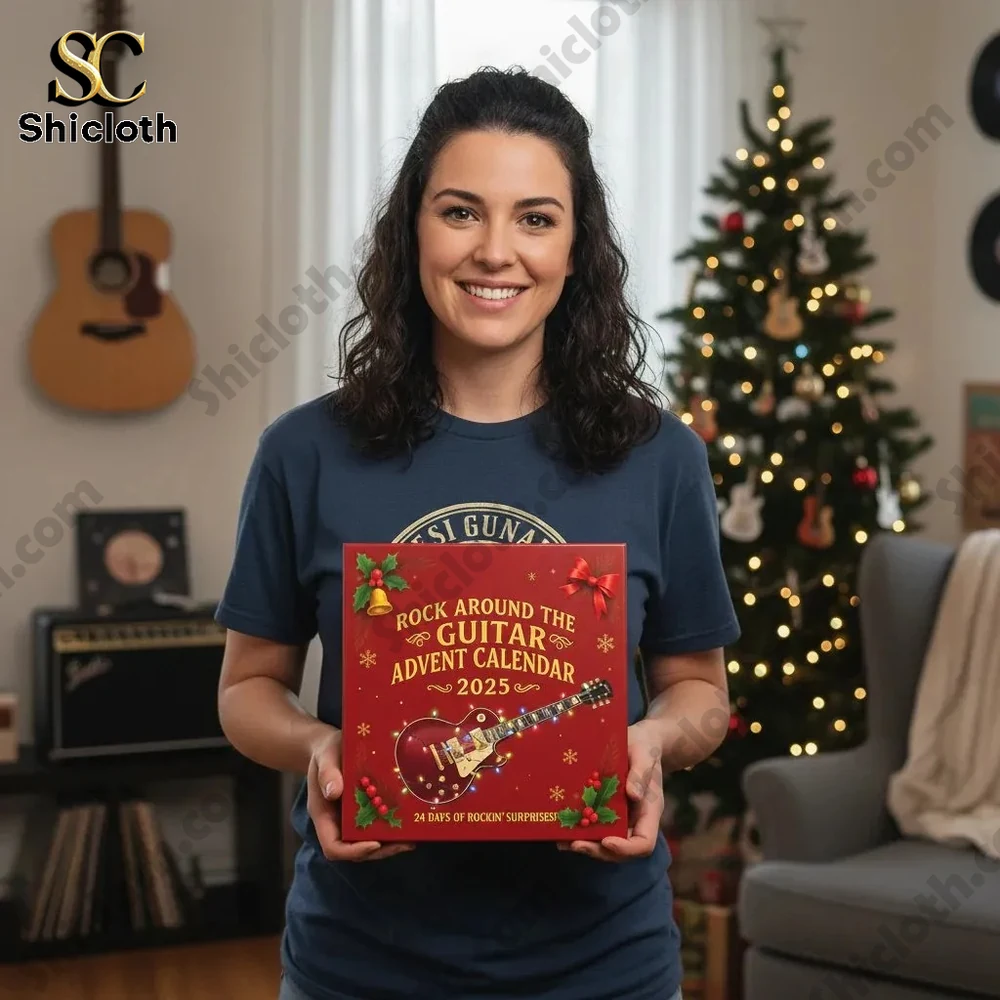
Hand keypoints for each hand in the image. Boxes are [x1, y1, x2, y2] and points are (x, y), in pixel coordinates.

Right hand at [307, 726, 414, 860]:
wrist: (335, 744)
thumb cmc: (326, 751)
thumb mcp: (324, 756)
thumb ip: (327, 773)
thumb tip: (333, 792)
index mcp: (324, 816)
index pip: (333, 847)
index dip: (353, 851)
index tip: (374, 843)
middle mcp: (338, 822)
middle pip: (356, 849)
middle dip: (380, 850)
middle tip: (404, 844)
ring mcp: (353, 818)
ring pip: (370, 840)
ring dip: (390, 843)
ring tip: (412, 838)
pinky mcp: (366, 809)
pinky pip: (378, 823)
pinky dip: (392, 826)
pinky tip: (410, 821)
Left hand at [559, 719, 663, 861]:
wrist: (638, 741)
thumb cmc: (644, 747)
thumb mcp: (645, 755)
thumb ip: (641, 773)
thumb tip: (632, 794)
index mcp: (649, 812)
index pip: (643, 843)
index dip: (626, 849)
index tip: (607, 841)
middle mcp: (634, 820)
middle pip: (620, 850)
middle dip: (598, 850)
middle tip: (576, 844)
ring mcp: (620, 817)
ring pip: (604, 842)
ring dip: (585, 845)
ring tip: (563, 841)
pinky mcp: (605, 809)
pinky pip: (594, 826)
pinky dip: (579, 831)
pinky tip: (561, 828)